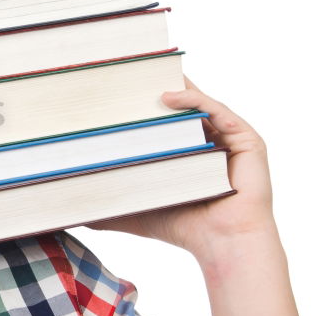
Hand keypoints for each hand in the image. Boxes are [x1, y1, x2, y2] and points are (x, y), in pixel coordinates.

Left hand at [86, 75, 275, 262]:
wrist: (223, 245)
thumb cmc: (183, 228)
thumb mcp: (136, 209)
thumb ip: (108, 206)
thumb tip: (70, 209)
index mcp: (186, 149)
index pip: (161, 117)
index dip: (140, 101)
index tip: (113, 86)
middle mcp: (209, 138)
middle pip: (178, 104)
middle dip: (152, 85)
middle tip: (124, 71)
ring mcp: (229, 137)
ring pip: (196, 102)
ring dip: (169, 85)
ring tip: (140, 73)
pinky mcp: (246, 139)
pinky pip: (217, 110)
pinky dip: (192, 99)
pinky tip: (166, 96)